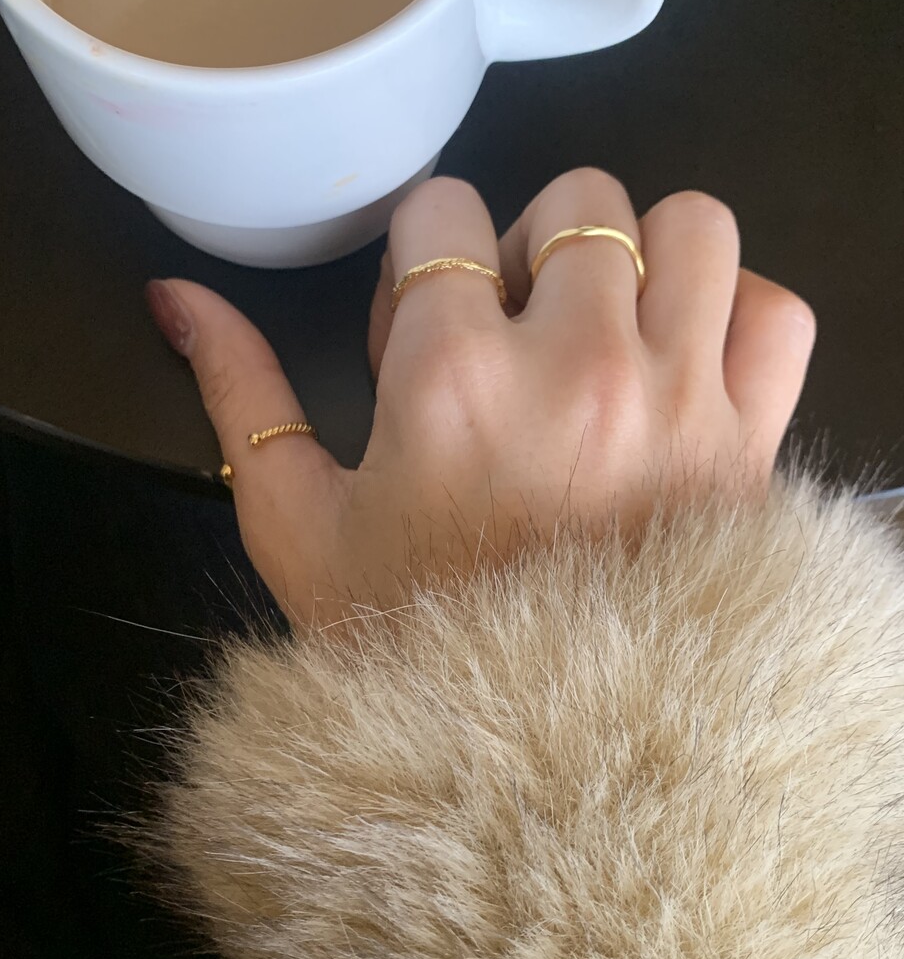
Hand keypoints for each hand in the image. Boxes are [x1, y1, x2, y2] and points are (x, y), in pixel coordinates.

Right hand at [147, 169, 814, 629]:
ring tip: (605, 331)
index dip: (426, 256)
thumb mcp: (294, 524)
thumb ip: (239, 392)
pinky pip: (782, 313)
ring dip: (644, 260)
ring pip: (692, 227)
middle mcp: (577, 368)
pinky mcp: (751, 446)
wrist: (531, 759)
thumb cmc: (406, 643)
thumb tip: (176, 296)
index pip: (442, 210)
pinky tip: (683, 366)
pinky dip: (739, 320)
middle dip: (531, 247)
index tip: (429, 325)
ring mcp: (678, 402)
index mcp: (451, 379)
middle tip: (513, 331)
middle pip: (576, 199)